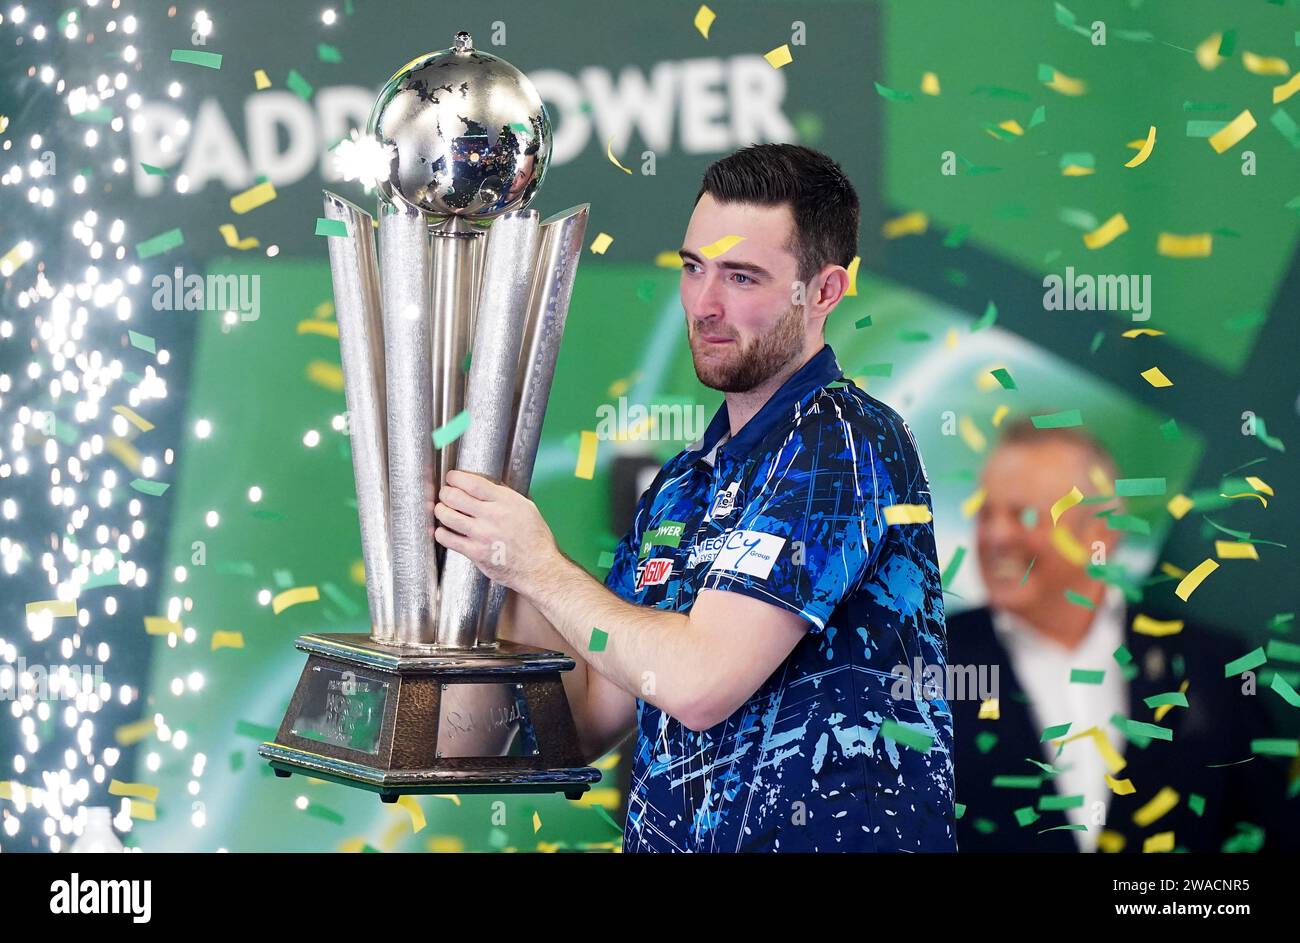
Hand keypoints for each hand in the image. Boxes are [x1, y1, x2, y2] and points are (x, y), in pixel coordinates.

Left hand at [432, 469, 560, 595]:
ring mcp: (482, 535)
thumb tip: (487, 484)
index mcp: (505, 502)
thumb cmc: (535, 538)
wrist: (538, 567)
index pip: (472, 483)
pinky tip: (445, 531)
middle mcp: (492, 516)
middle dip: (445, 492)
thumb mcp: (527, 508)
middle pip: (455, 497)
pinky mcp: (475, 553)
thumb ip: (505, 495)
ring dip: (440, 510)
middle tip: (446, 494)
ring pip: (447, 516)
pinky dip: (441, 532)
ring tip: (442, 510)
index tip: (452, 477)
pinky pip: (447, 539)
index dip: (456, 478)